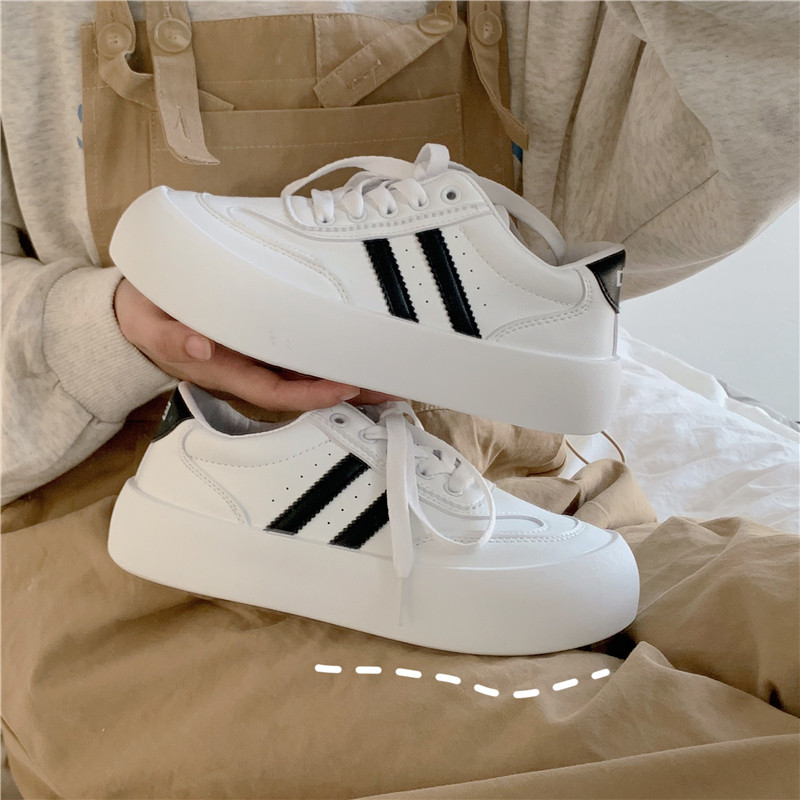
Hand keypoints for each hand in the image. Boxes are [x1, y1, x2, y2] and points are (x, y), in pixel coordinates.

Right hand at [114, 278, 396, 409]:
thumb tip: (201, 346)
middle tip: (391, 385)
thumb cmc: (146, 318)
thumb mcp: (147, 325)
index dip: (311, 393)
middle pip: (303, 388)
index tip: (346, 386)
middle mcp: (248, 369)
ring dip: (346, 374)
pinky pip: (300, 353)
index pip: (275, 390)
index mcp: (225, 370)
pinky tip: (357, 351)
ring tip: (388, 372)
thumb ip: (169, 338)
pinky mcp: (261, 340)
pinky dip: (329, 354)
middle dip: (345, 390)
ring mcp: (257, 357)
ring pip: (307, 372)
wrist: (138, 316)